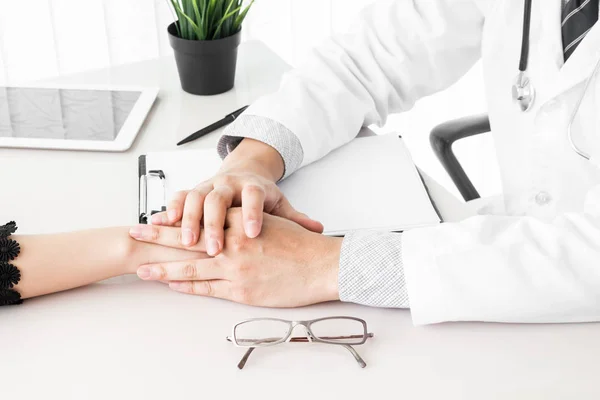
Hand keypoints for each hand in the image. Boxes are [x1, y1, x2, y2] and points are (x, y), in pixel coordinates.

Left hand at [131, 208, 341, 307]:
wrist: (321, 265)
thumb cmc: (300, 244)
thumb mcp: (271, 220)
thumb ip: (245, 221)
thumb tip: (227, 221)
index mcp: (239, 222)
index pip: (199, 219)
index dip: (174, 221)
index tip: (155, 220)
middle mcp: (232, 243)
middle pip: (186, 239)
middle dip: (156, 238)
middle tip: (133, 234)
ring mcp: (234, 268)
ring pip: (190, 267)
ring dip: (162, 268)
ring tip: (142, 269)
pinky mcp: (240, 291)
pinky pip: (206, 288)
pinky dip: (186, 286)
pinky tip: (171, 285)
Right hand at [150, 139, 323, 255]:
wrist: (244, 171)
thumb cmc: (261, 194)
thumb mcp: (280, 205)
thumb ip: (295, 218)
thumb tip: (318, 229)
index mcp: (253, 187)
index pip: (253, 198)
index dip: (253, 215)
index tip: (253, 234)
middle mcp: (229, 184)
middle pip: (219, 200)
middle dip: (214, 224)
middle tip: (215, 247)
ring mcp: (209, 186)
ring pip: (195, 199)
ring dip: (189, 220)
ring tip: (187, 242)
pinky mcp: (194, 190)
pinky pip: (179, 197)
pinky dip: (170, 209)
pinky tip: (163, 223)